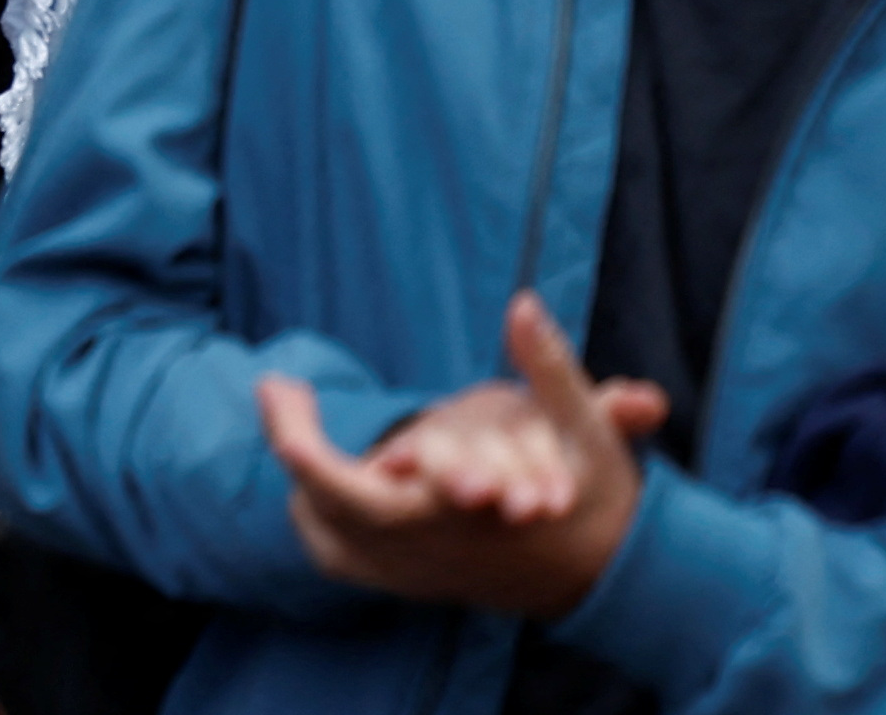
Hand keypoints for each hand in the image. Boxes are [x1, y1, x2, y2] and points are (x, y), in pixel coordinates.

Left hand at [258, 293, 661, 620]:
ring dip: (302, 486)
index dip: (297, 442)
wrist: (609, 574)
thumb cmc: (594, 493)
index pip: (349, 488)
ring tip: (292, 422)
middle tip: (278, 391)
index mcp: (456, 513)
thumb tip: (523, 303)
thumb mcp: (585, 428)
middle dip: (293, 447)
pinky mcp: (414, 584)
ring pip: (325, 540)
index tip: (276, 384)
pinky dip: (317, 521)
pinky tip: (310, 476)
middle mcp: (428, 548)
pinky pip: (339, 560)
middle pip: (325, 510)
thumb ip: (550, 365)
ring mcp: (417, 573)